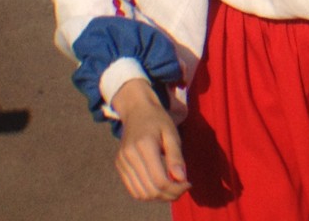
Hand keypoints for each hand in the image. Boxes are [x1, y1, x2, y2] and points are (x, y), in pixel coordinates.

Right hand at [112, 78, 188, 201]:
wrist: (137, 111)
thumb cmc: (158, 120)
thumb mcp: (172, 134)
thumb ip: (176, 156)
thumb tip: (181, 179)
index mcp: (144, 146)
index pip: (159, 179)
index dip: (176, 188)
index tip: (188, 184)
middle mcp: (129, 156)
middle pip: (150, 189)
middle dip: (169, 194)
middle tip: (183, 188)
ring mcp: (122, 163)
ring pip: (140, 193)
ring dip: (158, 196)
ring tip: (173, 188)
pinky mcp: (120, 166)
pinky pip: (133, 189)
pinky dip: (147, 192)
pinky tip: (160, 186)